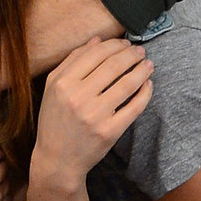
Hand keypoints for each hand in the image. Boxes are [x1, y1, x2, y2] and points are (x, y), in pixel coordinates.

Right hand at [32, 37, 152, 184]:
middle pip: (114, 65)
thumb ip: (72, 61)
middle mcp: (78, 97)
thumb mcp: (53, 88)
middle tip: (140, 51)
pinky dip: (145, 92)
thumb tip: (97, 40)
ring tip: (148, 64)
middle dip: (131, 54)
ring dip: (142, 70)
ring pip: (128, 83)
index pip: (95, 54)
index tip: (125, 43)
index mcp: (63, 83)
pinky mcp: (110, 131)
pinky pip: (135, 106)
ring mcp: (96, 115)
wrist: (57, 160)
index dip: (115, 45)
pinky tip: (148, 84)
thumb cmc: (54, 121)